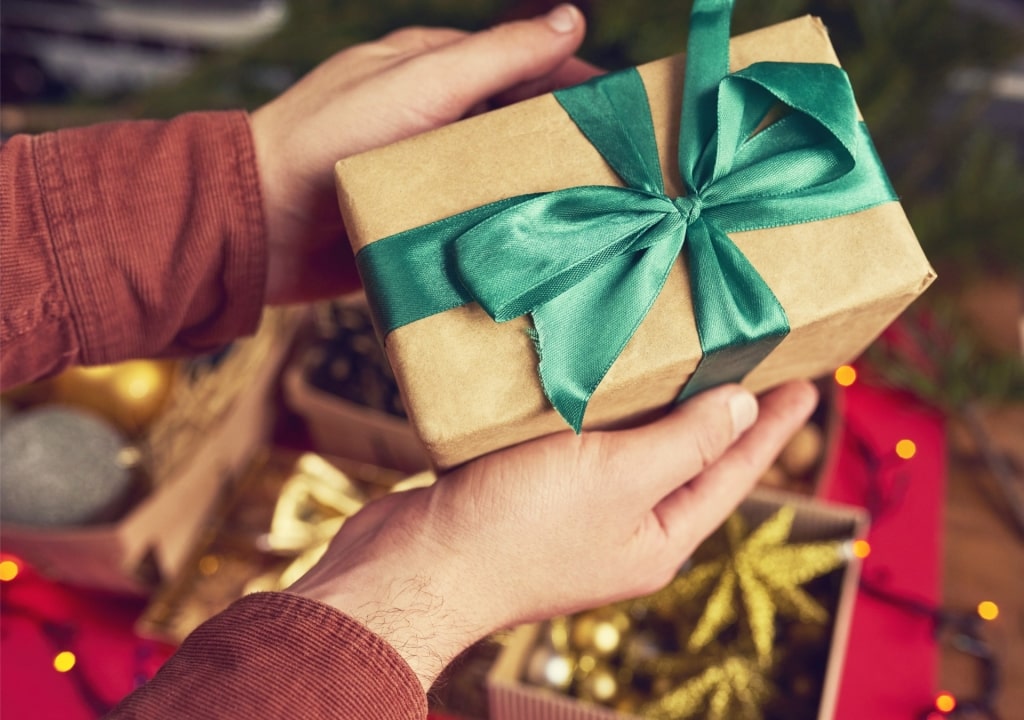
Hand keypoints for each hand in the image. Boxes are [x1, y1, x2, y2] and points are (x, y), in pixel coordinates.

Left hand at [250, 5, 598, 303]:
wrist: (256, 223)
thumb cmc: (327, 139)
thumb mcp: (419, 84)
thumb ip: (494, 56)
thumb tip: (569, 23)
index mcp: (433, 72)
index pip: (522, 67)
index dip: (576, 86)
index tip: (626, 111)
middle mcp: (431, 120)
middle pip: (515, 126)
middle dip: (564, 146)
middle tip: (621, 177)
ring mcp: (420, 172)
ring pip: (495, 178)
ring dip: (534, 194)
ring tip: (589, 221)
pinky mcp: (411, 221)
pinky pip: (466, 223)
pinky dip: (497, 232)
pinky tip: (529, 251)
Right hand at [287, 381, 818, 689]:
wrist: (414, 566)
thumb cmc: (518, 528)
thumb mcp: (617, 478)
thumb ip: (686, 444)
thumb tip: (747, 410)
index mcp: (658, 538)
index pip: (733, 472)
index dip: (774, 427)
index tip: (810, 381)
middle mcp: (623, 530)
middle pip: (687, 460)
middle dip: (720, 411)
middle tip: (752, 357)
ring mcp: (575, 514)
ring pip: (629, 447)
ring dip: (655, 403)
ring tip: (682, 354)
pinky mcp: (528, 491)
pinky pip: (579, 443)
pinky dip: (596, 408)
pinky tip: (595, 373)